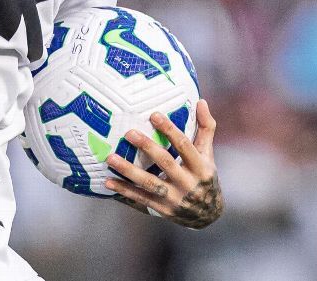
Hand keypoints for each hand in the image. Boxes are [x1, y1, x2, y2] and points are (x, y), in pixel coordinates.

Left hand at [104, 99, 222, 228]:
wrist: (208, 215)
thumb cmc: (204, 176)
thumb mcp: (208, 154)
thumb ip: (205, 128)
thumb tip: (201, 101)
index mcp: (200, 167)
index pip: (185, 145)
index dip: (170, 130)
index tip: (154, 115)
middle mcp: (188, 183)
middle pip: (166, 163)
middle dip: (147, 147)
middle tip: (128, 133)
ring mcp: (174, 198)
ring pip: (149, 184)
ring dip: (128, 171)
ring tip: (110, 158)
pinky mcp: (162, 209)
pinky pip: (140, 199)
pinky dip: (124, 191)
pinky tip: (108, 182)